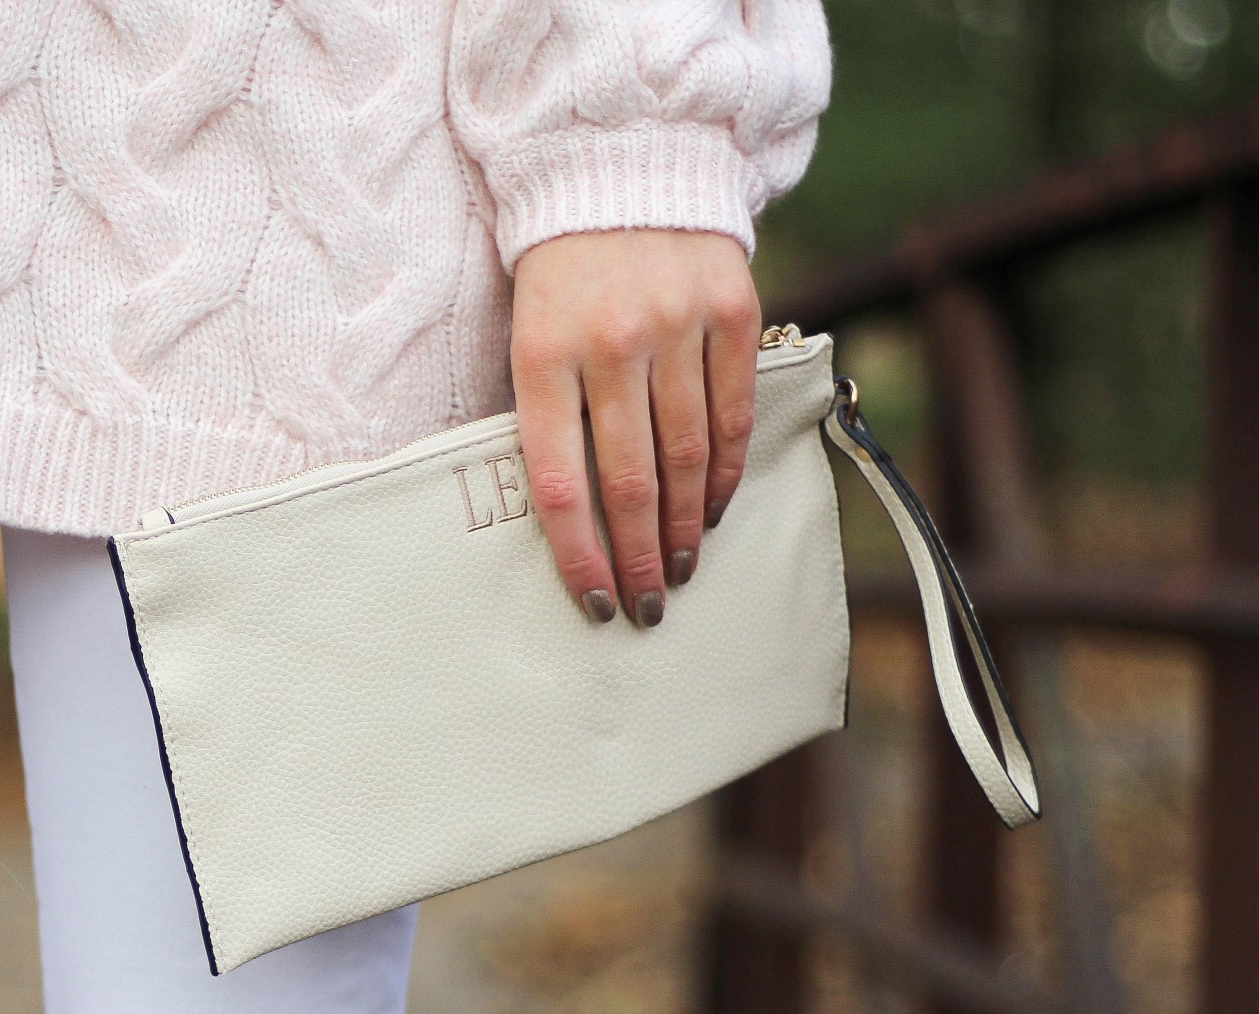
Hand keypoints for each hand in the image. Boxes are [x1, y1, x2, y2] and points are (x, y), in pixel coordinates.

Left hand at [508, 231, 761, 627]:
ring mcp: (676, 324)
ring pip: (686, 456)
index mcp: (542, 353)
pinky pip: (732, 412)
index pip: (559, 481)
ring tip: (681, 569)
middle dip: (639, 558)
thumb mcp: (525, 330)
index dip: (579, 554)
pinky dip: (724, 471)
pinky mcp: (732, 310)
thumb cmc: (560, 269)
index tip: (596, 602)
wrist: (621, 162)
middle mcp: (611, 341)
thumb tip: (568, 515)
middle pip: (629, 481)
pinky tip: (715, 509)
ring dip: (685, 526)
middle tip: (646, 607)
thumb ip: (542, 411)